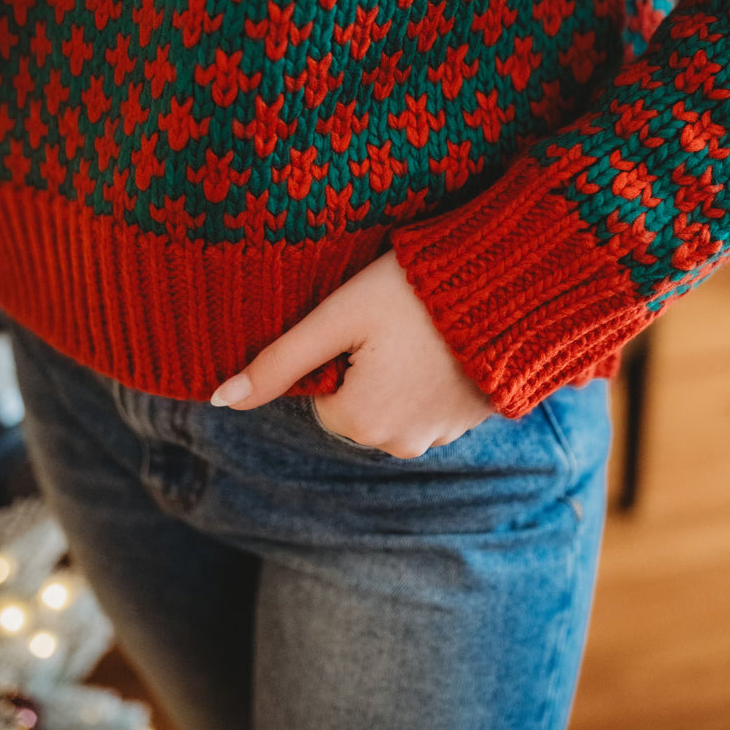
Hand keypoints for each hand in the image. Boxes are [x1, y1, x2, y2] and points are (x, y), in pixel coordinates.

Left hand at [210, 249, 494, 457]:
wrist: (509, 285)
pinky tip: (443, 340)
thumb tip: (220, 400)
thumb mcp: (338, 317)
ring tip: (420, 326)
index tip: (364, 320)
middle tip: (391, 320)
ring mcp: (439, 437)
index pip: (320, 394)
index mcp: (359, 422)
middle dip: (364, 365)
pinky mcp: (469, 421)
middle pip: (354, 403)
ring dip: (398, 371)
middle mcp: (398, 444)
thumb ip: (279, 361)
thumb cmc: (415, 293)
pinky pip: (427, 403)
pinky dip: (429, 376)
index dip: (336, 351)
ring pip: (390, 403)